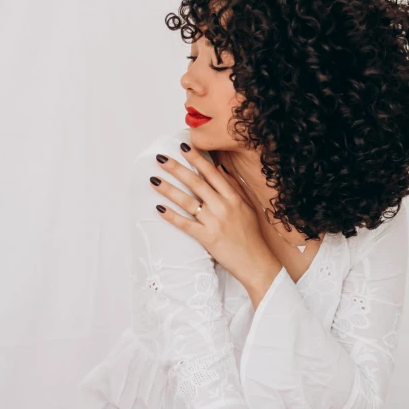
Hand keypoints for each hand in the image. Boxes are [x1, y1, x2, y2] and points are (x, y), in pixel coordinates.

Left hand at [150, 142, 281, 287]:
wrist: (255, 261)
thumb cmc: (251, 234)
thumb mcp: (247, 206)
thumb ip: (234, 187)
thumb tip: (220, 168)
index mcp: (233, 197)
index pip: (211, 173)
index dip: (196, 158)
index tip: (183, 146)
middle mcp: (223, 206)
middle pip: (196, 183)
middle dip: (177, 168)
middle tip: (160, 158)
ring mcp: (214, 222)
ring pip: (187, 201)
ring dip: (168, 189)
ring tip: (153, 180)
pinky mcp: (207, 238)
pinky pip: (185, 224)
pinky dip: (171, 216)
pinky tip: (158, 208)